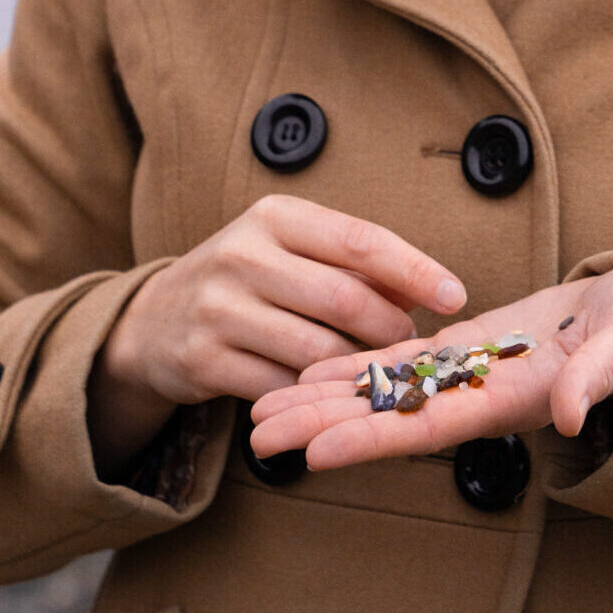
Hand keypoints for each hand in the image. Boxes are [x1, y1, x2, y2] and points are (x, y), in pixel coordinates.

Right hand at [88, 194, 465, 474]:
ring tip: (379, 371)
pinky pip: (282, 388)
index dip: (414, 269)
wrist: (157, 317)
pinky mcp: (203, 360)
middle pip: (343, 298)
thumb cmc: (250, 277)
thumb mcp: (290, 249)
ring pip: (316, 351)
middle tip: (416, 345)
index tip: (455, 294)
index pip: (360, 240)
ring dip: (359, 368)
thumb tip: (426, 287)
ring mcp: (219, 309)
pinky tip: (330, 394)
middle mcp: (244, 255)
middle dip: (391, 328)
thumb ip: (350, 263)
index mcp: (276, 217)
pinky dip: (314, 396)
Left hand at [250, 263, 612, 470]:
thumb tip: (570, 414)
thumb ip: (599, 378)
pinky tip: (313, 366)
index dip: (370, 441)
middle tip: (255, 432)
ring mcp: (468, 371)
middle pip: (388, 416)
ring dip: (324, 397)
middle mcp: (477, 395)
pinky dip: (357, 364)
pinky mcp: (468, 343)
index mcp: (510, 400)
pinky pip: (402, 359)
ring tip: (264, 406)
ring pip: (384, 389)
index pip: (428, 428)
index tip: (313, 454)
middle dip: (321, 425)